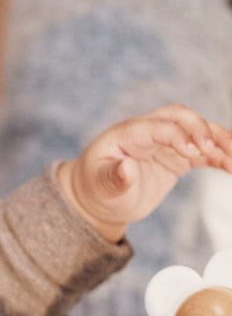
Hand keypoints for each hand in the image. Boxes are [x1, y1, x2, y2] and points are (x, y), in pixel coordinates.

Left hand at [58, 105, 231, 241]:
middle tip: (214, 149)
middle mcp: (148, 132)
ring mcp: (165, 143)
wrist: (99, 198)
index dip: (176, 135)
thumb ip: (114, 177)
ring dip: (219, 142)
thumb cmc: (96, 189)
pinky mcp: (178, 157)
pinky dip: (221, 157)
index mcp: (126, 134)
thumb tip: (126, 168)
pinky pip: (204, 152)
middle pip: (180, 117)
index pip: (156, 126)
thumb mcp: (101, 186)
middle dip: (200, 128)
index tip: (192, 152)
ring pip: (197, 132)